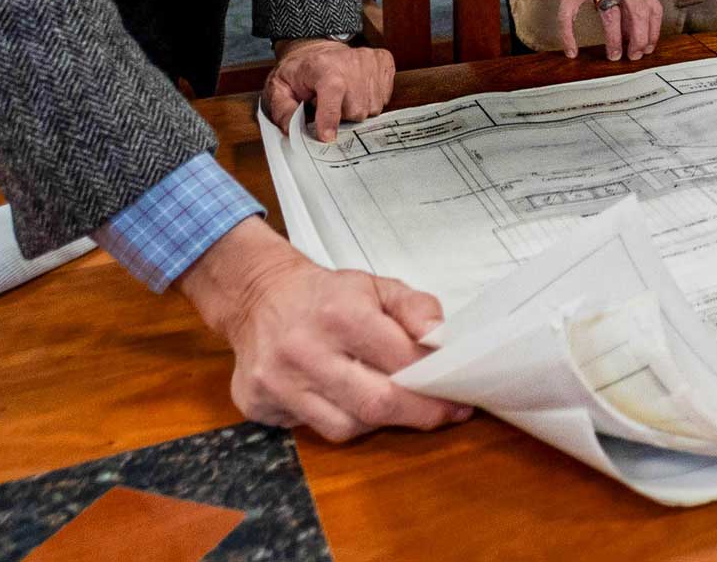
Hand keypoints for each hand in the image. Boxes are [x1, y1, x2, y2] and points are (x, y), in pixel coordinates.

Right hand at [178, 219, 470, 441]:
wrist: (258, 295)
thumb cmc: (326, 296)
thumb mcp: (377, 286)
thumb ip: (416, 308)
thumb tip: (442, 340)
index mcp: (341, 314)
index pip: (402, 361)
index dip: (436, 384)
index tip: (458, 396)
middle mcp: (305, 350)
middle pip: (376, 404)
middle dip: (418, 414)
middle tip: (442, 414)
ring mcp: (278, 381)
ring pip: (345, 427)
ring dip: (377, 422)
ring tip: (390, 402)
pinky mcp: (258, 404)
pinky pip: (312, 429)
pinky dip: (338, 420)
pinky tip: (345, 402)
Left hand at [264, 39, 395, 139]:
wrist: (318, 49)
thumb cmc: (300, 71)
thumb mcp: (279, 88)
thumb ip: (282, 110)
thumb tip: (291, 130)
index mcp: (321, 66)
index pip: (331, 91)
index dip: (330, 116)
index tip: (326, 137)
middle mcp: (350, 61)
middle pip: (355, 110)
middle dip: (342, 116)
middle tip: (329, 105)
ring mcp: (370, 62)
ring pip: (371, 109)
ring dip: (357, 109)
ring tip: (343, 97)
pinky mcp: (384, 62)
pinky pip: (384, 98)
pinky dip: (370, 100)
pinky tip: (357, 91)